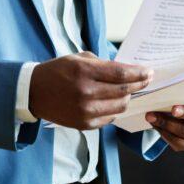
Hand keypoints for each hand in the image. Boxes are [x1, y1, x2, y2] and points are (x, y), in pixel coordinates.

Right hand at [29, 51, 152, 129]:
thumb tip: (128, 70)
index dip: (138, 74)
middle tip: (146, 79)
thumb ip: (103, 64)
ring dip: (127, 98)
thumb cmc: (57, 71)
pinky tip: (111, 102)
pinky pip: (109, 118)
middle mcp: (85, 92)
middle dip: (139, 85)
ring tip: (127, 91)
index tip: (149, 71)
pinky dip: (114, 109)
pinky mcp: (84, 124)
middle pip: (123, 91)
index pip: (120, 74)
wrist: (34, 92)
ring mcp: (85, 111)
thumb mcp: (78, 58)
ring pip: (120, 107)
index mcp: (84, 71)